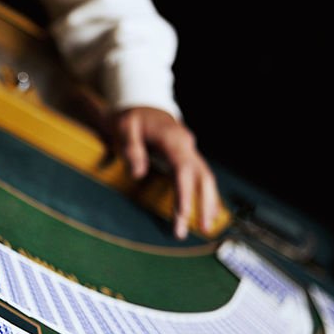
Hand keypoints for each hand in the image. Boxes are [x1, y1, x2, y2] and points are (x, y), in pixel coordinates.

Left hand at [114, 106, 220, 239]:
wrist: (140, 103)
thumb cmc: (130, 118)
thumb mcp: (124, 128)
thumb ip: (131, 150)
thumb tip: (139, 174)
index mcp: (172, 139)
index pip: (183, 171)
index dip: (185, 195)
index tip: (183, 216)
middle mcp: (186, 145)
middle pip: (203, 177)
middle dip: (205, 204)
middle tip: (203, 230)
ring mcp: (189, 151)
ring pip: (207, 178)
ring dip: (209, 203)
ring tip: (207, 228)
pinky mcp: (187, 157)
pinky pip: (201, 177)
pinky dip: (206, 195)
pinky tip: (208, 213)